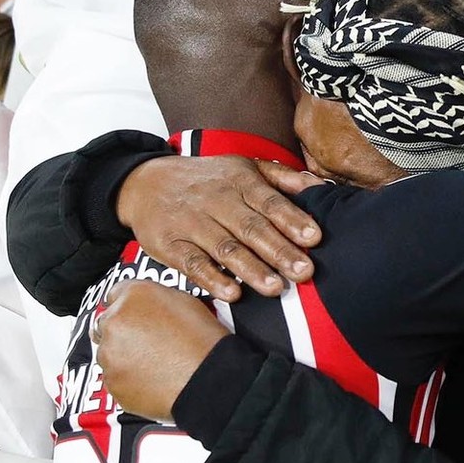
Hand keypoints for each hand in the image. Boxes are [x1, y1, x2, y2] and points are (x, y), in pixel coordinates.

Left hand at [92, 280, 227, 421]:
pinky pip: (114, 378)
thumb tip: (148, 306)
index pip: (115, 295)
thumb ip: (156, 300)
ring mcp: (110, 353)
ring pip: (108, 353)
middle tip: (147, 344)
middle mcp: (116, 321)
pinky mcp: (112, 382)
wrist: (210, 380)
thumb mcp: (186, 303)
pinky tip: (152, 379)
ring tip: (153, 364)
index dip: (127, 308)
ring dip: (123, 357)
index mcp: (134, 295)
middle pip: (106, 324)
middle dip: (123, 333)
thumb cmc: (205, 343)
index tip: (132, 317)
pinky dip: (127, 379)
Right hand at [115, 155, 324, 302]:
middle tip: (304, 272)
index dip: (292, 219)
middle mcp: (216, 200)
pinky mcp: (170, 245)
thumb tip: (320, 186)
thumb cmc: (207, 180)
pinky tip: (232, 293)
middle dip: (279, 251)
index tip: (314, 237)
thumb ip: (282, 178)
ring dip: (251, 269)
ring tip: (275, 288)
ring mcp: (191, 223)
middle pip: (251, 228)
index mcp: (239, 181)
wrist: (143, 182)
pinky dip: (212, 279)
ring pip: (225, 248)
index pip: (269, 201)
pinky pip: (193, 263)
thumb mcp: (242, 168)